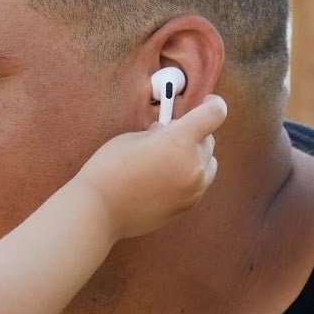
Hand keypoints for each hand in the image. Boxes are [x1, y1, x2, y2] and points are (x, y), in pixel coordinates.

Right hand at [77, 93, 227, 238]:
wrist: (99, 210)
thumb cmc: (109, 170)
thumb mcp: (131, 138)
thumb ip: (157, 133)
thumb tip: (166, 132)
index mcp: (179, 140)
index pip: (215, 113)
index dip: (212, 104)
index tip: (205, 103)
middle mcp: (193, 164)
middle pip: (209, 140)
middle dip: (194, 134)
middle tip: (169, 136)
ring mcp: (193, 189)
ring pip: (208, 164)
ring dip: (195, 157)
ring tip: (167, 160)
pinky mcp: (187, 206)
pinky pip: (198, 184)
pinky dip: (188, 177)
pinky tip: (163, 179)